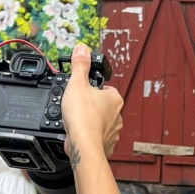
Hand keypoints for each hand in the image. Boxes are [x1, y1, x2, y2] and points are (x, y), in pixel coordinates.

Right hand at [61, 43, 122, 162]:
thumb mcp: (77, 83)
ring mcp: (114, 131)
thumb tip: (82, 49)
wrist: (83, 144)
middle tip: (76, 106)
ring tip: (77, 121)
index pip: (105, 88)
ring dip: (89, 121)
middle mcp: (118, 115)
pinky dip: (89, 135)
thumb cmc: (83, 116)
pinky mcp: (106, 144)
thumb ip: (80, 65)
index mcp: (114, 98)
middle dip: (90, 106)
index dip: (92, 89)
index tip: (82, 92)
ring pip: (100, 122)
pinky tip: (79, 133)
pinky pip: (97, 137)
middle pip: (102, 105)